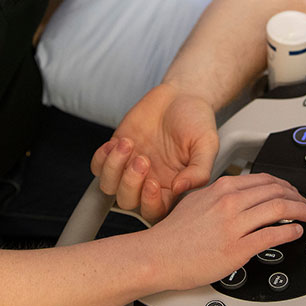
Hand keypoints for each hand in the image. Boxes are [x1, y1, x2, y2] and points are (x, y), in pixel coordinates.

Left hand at [90, 83, 218, 221]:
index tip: (153, 183)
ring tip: (128, 144)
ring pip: (109, 186)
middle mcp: (149, 181)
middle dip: (130, 183)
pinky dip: (102, 158)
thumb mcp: (207, 144)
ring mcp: (130, 167)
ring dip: (114, 169)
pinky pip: (98, 166)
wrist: (182, 94)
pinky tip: (119, 142)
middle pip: (128, 201)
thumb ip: (199, 170)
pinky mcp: (117, 151)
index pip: (155, 211)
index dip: (149, 203)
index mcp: (172, 187)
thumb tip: (181, 189)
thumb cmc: (197, 120)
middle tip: (143, 159)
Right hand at [146, 172, 305, 290]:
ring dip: (300, 211)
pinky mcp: (237, 249)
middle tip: (305, 204)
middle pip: (277, 191)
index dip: (285, 185)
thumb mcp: (196, 200)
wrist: (158, 255)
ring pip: (280, 209)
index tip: (291, 191)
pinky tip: (296, 232)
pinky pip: (273, 236)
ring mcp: (235, 225)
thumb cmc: (173, 234)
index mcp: (222, 188)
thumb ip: (219, 195)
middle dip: (298, 197)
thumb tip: (238, 195)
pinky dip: (290, 232)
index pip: (264, 179)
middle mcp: (230, 202)